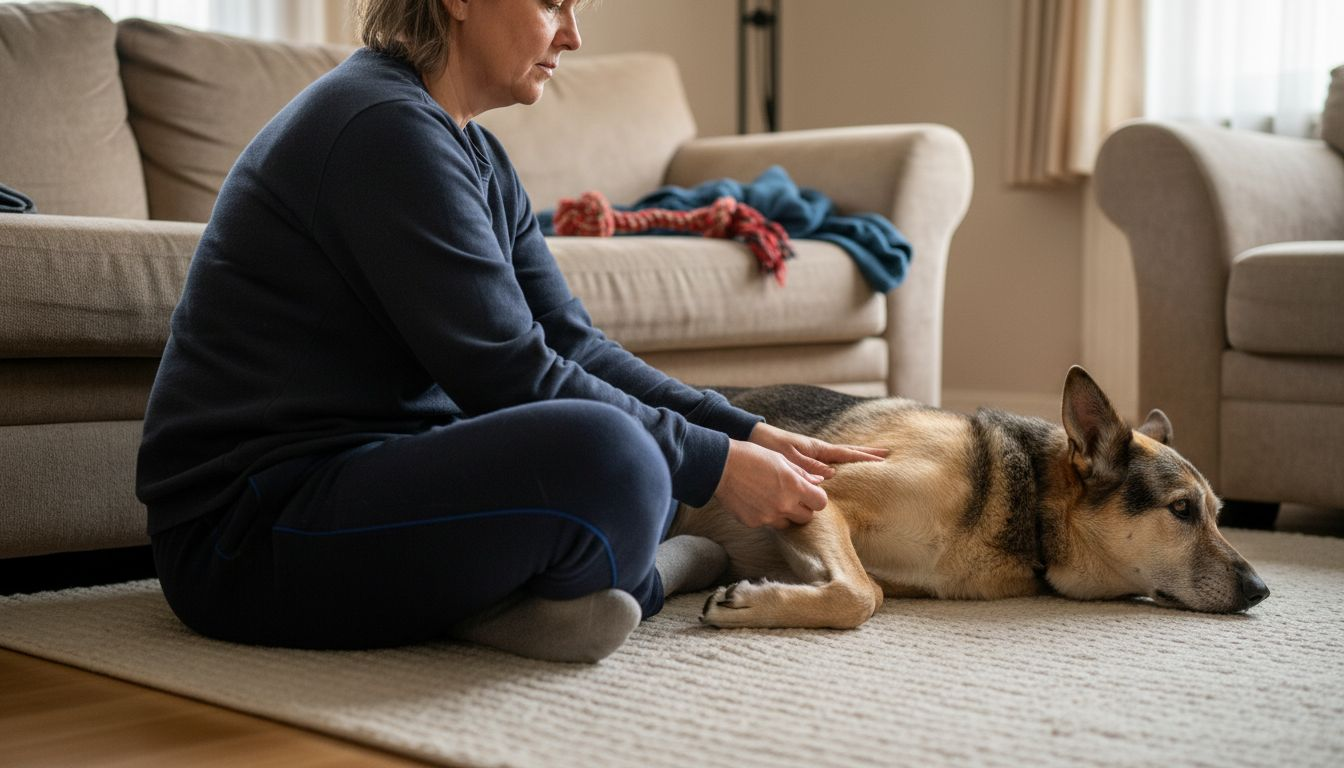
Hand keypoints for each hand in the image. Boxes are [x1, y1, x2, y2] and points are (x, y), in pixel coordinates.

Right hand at [713, 439, 827, 528]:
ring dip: (785, 514)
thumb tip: (818, 481)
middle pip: (807, 517)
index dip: (816, 497)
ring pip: (788, 523)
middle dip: (802, 508)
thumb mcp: (780, 459)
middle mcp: (784, 505)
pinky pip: (768, 523)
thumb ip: (801, 473)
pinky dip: (766, 515)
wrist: (721, 466)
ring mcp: (768, 516)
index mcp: (794, 486)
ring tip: (772, 498)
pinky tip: (756, 501)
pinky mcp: (754, 522)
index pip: (820, 502)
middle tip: (791, 496)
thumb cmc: (752, 456)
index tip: (809, 492)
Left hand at [748, 422, 888, 478]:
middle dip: (867, 454)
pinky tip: (844, 470)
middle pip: (848, 453)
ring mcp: (813, 455)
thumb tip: (832, 476)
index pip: (846, 453)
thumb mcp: (788, 458)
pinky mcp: (806, 460)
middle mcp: (818, 451)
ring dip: (857, 458)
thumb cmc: (769, 446)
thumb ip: (808, 466)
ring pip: (841, 458)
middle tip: (888, 455)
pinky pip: (829, 463)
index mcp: (817, 449)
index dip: (865, 457)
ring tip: (874, 461)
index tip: (884, 457)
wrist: (753, 437)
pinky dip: (842, 463)